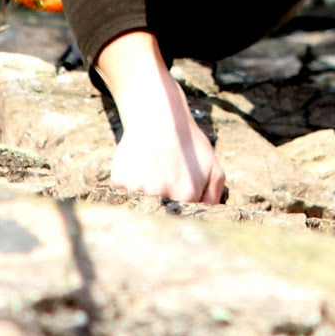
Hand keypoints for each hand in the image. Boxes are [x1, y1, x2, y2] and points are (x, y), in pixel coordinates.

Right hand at [95, 31, 226, 204]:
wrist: (158, 114)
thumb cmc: (187, 143)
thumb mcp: (212, 167)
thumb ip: (214, 197)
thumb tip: (208, 221)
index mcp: (186, 195)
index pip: (182, 220)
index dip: (181, 213)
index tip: (179, 201)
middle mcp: (161, 195)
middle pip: (160, 215)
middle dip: (163, 206)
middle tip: (165, 186)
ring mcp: (138, 188)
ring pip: (140, 206)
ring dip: (145, 197)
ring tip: (153, 174)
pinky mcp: (120, 181)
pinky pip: (124, 195)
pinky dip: (130, 187)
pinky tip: (138, 168)